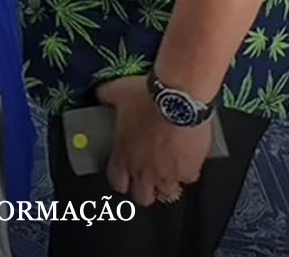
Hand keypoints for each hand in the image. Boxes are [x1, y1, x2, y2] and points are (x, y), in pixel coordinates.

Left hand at [96, 76, 212, 207]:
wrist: (178, 98)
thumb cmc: (147, 97)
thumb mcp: (117, 91)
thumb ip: (105, 96)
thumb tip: (100, 93)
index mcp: (123, 156)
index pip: (117, 182)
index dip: (121, 179)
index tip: (125, 173)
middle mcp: (144, 170)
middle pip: (142, 197)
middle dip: (145, 188)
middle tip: (148, 174)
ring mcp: (167, 174)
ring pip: (167, 192)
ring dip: (166, 181)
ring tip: (168, 167)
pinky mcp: (188, 170)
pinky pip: (188, 177)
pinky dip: (187, 169)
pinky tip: (186, 156)